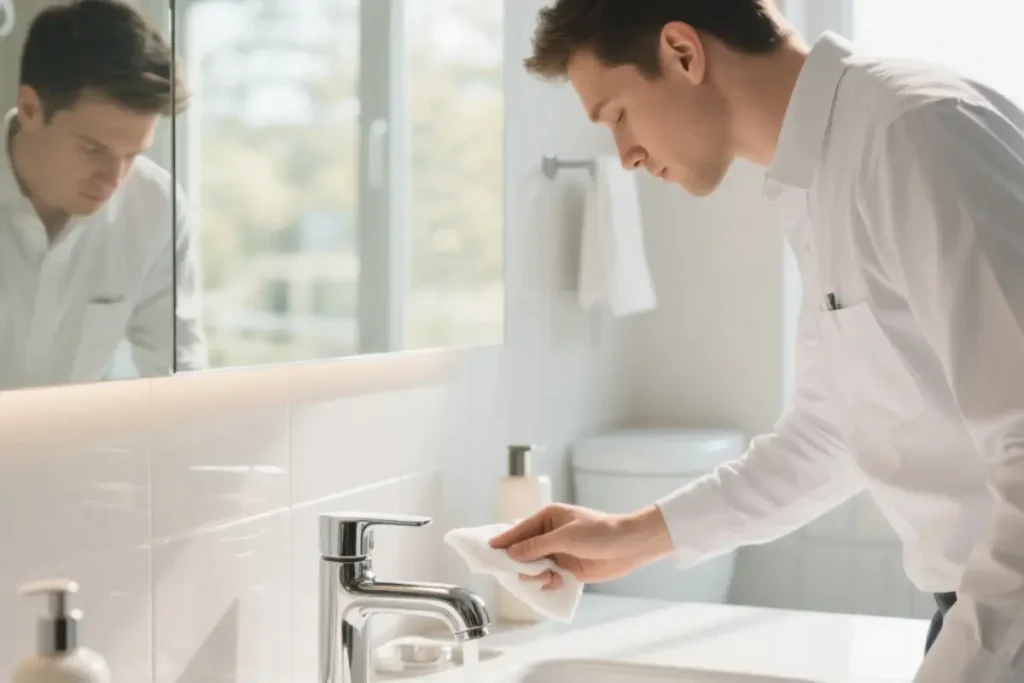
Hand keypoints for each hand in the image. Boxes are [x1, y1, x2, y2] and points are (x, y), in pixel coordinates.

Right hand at [488, 503, 673, 588]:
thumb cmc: (599, 533)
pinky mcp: (567, 569)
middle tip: (520, 573)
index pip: (520, 529)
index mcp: (549, 517)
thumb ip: (537, 546)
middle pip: (524, 550)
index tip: (487, 549)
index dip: (504, 540)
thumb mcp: (565, 537)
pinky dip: (548, 582)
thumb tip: (512, 553)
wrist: (629, 547)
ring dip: (536, 575)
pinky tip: (555, 583)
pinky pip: (548, 578)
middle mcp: (551, 535)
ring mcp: (558, 552)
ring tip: (546, 578)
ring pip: (534, 567)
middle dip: (521, 563)